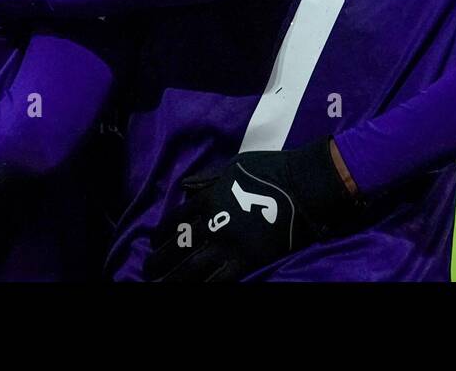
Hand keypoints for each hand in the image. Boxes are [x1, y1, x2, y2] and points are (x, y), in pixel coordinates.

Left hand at [145, 138, 359, 281]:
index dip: (161, 234)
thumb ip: (208, 179)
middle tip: (150, 271)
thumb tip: (185, 189)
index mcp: (208, 196)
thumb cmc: (272, 170)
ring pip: (192, 268)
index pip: (176, 220)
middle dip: (160, 261)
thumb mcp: (234, 166)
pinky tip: (194, 289)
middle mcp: (213, 221)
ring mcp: (229, 242)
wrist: (305, 184)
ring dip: (174, 279)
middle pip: (178, 246)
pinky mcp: (248, 259)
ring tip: (162, 285)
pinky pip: (219, 279)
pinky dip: (203, 286)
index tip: (154, 243)